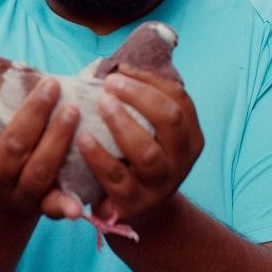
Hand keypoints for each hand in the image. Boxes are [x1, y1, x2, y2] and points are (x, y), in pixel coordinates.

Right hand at [0, 63, 82, 221]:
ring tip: (73, 111)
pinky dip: (67, 205)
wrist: (3, 193)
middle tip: (52, 87)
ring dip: (56, 143)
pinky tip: (79, 208)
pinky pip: (57, 205)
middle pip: (15, 151)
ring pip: (40, 173)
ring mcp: (23, 196)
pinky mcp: (47, 205)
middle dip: (33, 119)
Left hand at [77, 65, 203, 228]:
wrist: (137, 208)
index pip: (178, 98)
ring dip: (121, 124)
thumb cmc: (134, 155)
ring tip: (100, 104)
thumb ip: (140, 101)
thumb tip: (117, 62)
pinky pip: (117, 178)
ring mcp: (160, 182)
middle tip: (110, 83)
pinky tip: (82, 139)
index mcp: (188, 134)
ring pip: (147, 152)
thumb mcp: (148, 129)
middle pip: (169, 120)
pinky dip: (99, 157)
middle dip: (139, 96)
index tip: (121, 68)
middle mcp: (181, 158)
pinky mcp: (135, 202)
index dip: (150, 79)